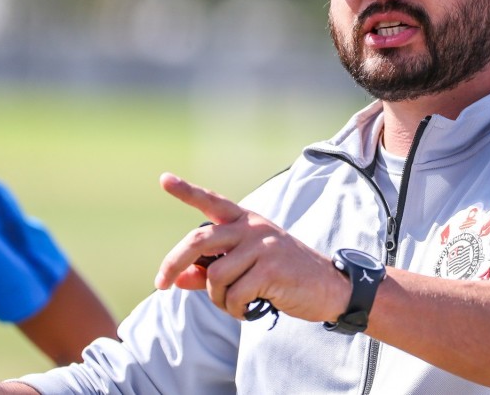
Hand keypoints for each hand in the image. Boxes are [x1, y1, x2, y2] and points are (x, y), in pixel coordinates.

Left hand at [154, 173, 349, 323]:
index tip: (164, 179)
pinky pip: (234, 295)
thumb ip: (212, 270)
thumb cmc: (285, 277)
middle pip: (199, 240)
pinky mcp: (270, 268)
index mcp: (246, 221)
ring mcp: (262, 246)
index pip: (212, 202)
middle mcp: (252, 228)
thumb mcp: (247, 268)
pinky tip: (250, 310)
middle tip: (160, 285)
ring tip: (236, 304)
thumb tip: (177, 279)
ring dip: (218, 299)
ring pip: (215, 276)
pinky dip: (236, 310)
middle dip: (173, 262)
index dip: (186, 191)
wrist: (330, 288)